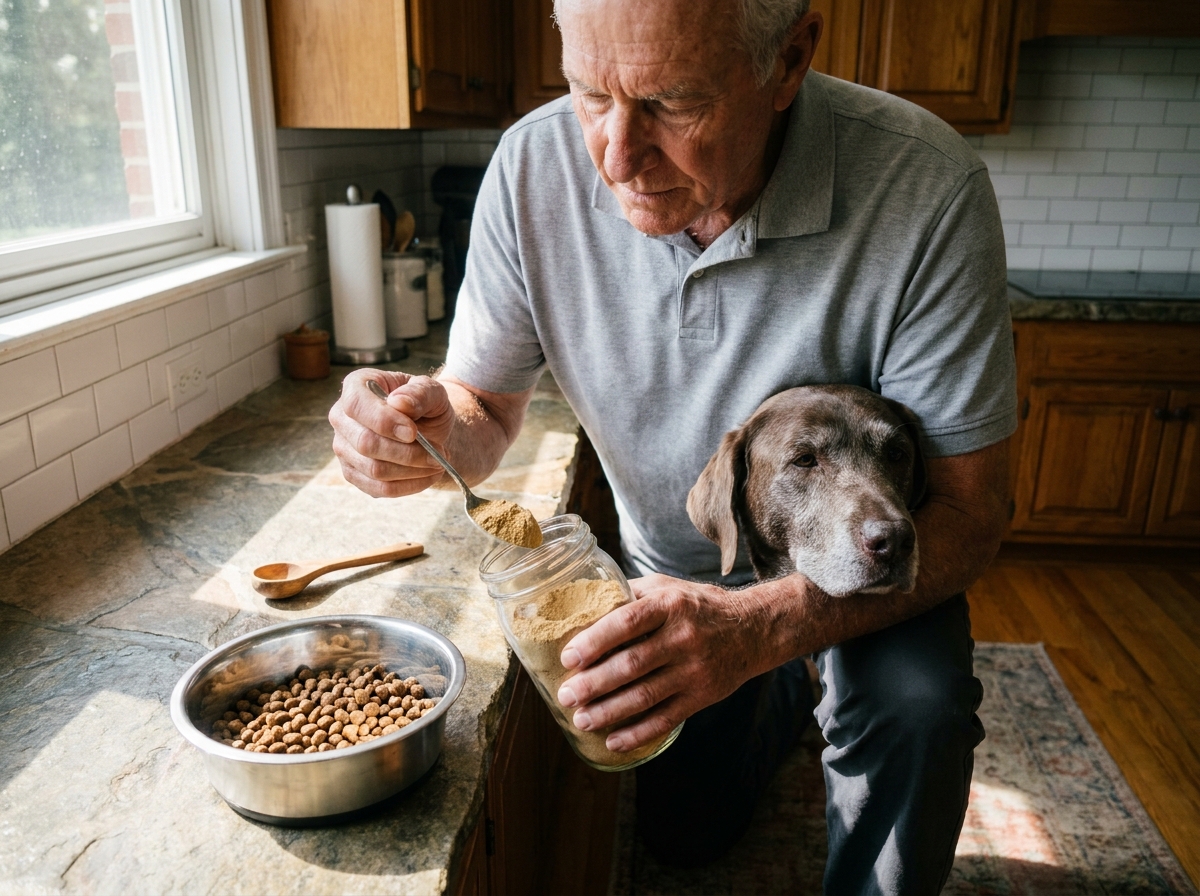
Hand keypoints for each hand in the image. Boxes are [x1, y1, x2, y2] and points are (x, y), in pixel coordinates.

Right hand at [329, 369, 453, 496]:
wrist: (426, 427)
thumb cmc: (425, 404)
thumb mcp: (433, 391)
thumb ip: (421, 392)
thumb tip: (400, 402)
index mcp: (356, 386)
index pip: (357, 405)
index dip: (384, 421)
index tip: (414, 433)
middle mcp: (341, 417)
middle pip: (365, 443)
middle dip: (407, 453)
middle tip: (439, 453)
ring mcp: (343, 447)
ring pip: (374, 469)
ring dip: (412, 471)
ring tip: (438, 463)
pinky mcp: (353, 473)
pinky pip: (379, 488)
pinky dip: (409, 485)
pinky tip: (428, 476)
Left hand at [555, 574, 766, 752]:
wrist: (753, 629)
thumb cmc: (698, 606)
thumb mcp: (667, 587)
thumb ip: (630, 594)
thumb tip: (583, 602)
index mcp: (670, 605)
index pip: (627, 623)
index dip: (595, 641)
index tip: (568, 657)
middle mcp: (684, 637)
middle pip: (632, 664)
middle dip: (594, 683)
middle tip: (567, 694)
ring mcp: (695, 670)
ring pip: (646, 696)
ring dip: (609, 711)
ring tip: (581, 720)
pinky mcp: (702, 696)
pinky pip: (666, 719)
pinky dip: (638, 733)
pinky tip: (613, 740)